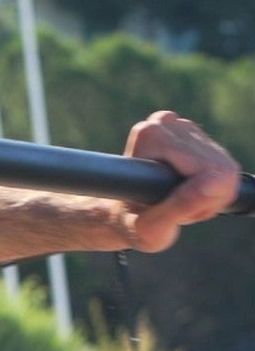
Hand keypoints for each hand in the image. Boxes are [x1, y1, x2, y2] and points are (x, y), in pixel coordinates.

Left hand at [120, 112, 240, 251]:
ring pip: (226, 169)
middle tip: (178, 210)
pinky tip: (188, 192)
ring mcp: (184, 126)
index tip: (174, 211)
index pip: (208, 172)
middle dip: (206, 198)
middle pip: (220, 169)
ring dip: (210, 195)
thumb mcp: (152, 228)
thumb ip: (180, 207)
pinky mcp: (200, 136)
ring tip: (180, 202)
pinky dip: (214, 189)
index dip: (200, 202)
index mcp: (151, 135)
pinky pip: (227, 168)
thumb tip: (209, 186)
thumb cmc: (133, 223)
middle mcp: (167, 122)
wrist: (123, 214)